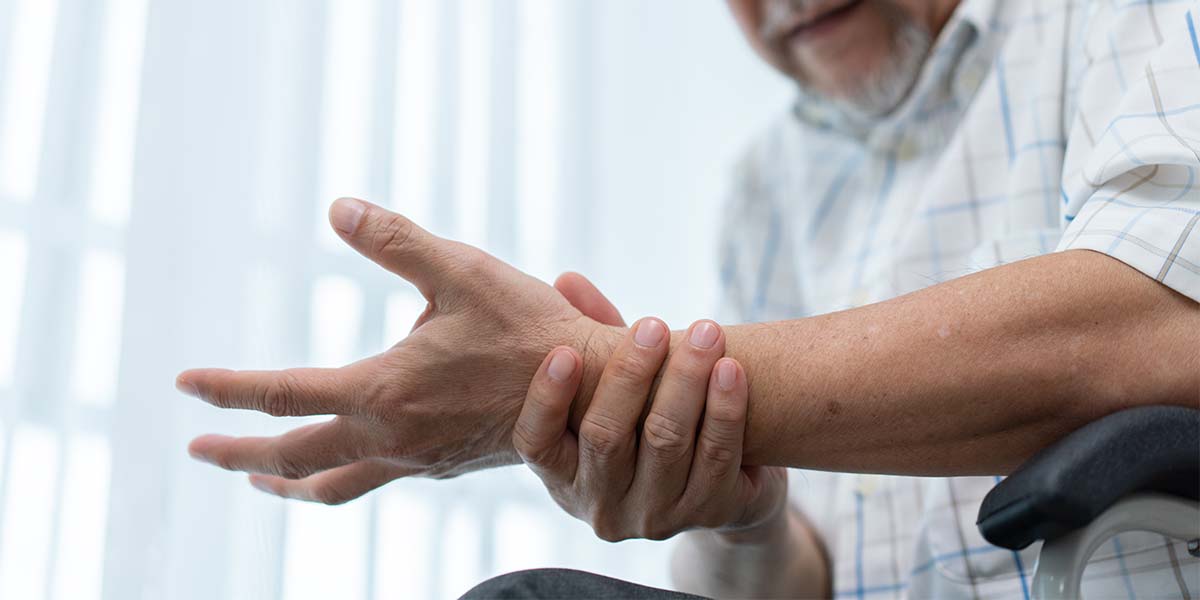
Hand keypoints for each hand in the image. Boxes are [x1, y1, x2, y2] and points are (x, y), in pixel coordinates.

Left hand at [178, 197, 623, 502]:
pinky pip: (371, 482)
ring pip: (331, 485)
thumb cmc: (532, 329)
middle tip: (198, 448)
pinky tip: (343, 458)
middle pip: (292, 458)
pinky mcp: (442, 466)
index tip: (184, 384)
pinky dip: (335, 477)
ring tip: (257, 479)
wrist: (596, 395)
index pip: (281, 394)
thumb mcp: (462, 270)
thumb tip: (337, 208)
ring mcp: (417, 461)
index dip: (226, 388)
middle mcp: (392, 438)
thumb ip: (396, 240)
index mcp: (384, 392)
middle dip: (237, 454)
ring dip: (284, 480)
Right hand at [513, 318, 787, 540]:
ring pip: (666, 443)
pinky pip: (717, 457)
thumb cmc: (653, 420)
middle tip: (654, 325)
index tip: (566, 352)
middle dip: (631, 374)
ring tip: (707, 332)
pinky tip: (732, 369)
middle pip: (606, 437)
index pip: (536, 443)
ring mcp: (655, 517)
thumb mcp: (619, 386)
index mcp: (564, 474)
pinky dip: (725, 409)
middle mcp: (601, 506)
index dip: (547, 399)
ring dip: (686, 380)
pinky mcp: (708, 514)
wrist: (729, 483)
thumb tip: (567, 281)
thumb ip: (594, 339)